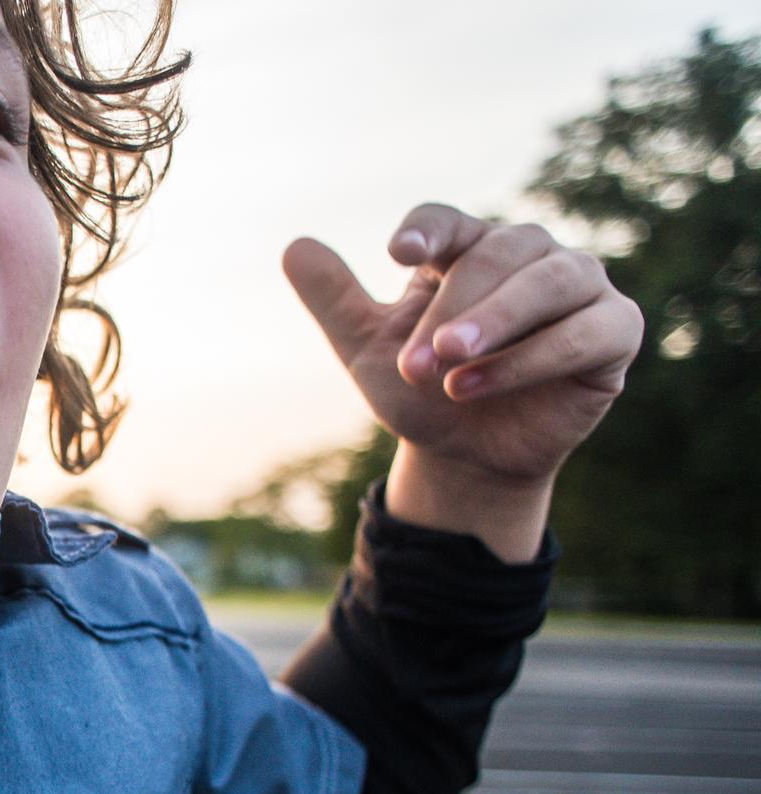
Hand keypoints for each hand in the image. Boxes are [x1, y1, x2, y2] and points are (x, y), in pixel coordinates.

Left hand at [283, 202, 644, 484]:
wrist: (463, 457)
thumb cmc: (421, 391)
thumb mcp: (367, 351)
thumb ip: (334, 300)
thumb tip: (293, 246)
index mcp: (467, 250)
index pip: (449, 222)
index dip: (428, 230)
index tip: (396, 253)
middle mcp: (530, 256)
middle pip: (498, 254)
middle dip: (454, 310)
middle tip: (417, 363)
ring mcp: (580, 288)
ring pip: (552, 281)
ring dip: (497, 322)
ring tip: (448, 369)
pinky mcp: (614, 331)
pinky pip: (589, 329)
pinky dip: (534, 357)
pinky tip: (479, 386)